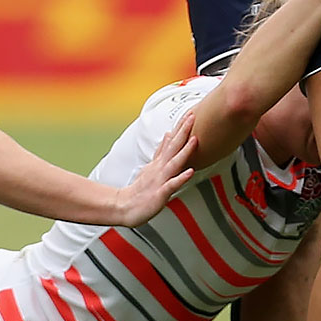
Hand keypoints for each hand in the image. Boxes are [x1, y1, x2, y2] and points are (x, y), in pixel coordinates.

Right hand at [111, 109, 197, 226]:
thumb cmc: (141, 189)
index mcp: (160, 162)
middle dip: (183, 131)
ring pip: (174, 163)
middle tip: (192, 116)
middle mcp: (160, 168)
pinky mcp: (160, 193)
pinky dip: (181, 178)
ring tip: (194, 139)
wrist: (125, 207)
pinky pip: (172, 185)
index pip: (171, 141)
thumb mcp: (152, 166)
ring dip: (185, 151)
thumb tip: (168, 135)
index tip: (190, 114)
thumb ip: (161, 151)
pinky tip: (190, 172)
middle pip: (173, 147)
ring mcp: (160, 180)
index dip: (181, 127)